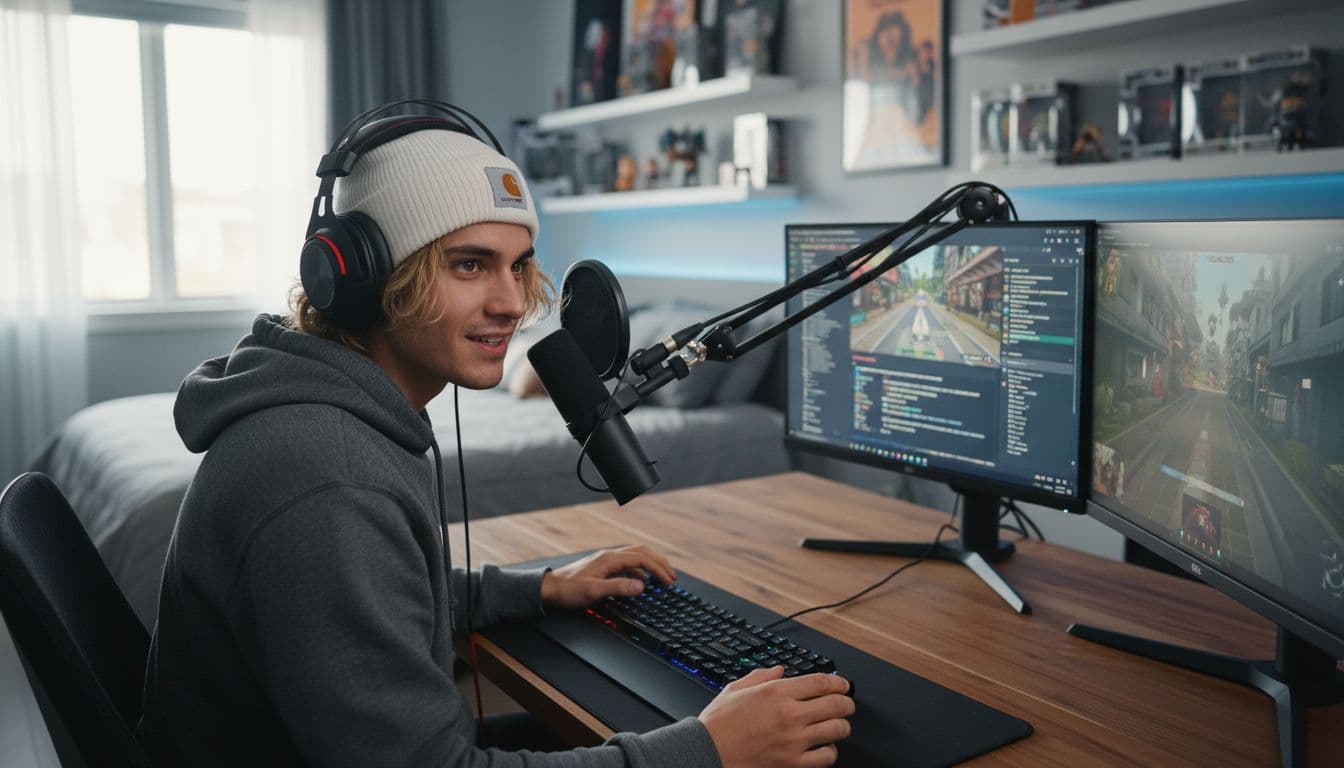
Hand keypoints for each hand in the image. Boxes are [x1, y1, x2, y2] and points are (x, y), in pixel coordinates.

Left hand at [540, 545, 675, 611]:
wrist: (549, 590)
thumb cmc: (568, 590)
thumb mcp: (594, 591)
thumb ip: (619, 588)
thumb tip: (642, 586)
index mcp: (609, 559)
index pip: (642, 559)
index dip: (658, 569)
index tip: (669, 581)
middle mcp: (609, 556)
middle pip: (642, 552)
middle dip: (659, 563)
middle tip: (671, 575)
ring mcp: (607, 561)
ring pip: (636, 557)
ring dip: (651, 565)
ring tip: (662, 577)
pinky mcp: (603, 569)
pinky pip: (627, 566)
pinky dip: (640, 572)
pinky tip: (642, 583)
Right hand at [699, 667, 853, 767]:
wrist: (707, 753)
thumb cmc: (718, 724)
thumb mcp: (735, 689)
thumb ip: (760, 676)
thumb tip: (779, 670)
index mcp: (775, 693)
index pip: (821, 682)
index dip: (839, 682)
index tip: (843, 684)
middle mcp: (788, 715)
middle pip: (835, 705)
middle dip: (846, 703)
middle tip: (847, 704)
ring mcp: (793, 741)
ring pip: (836, 730)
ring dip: (841, 727)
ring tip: (838, 726)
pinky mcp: (792, 764)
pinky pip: (826, 757)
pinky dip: (830, 751)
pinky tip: (825, 748)